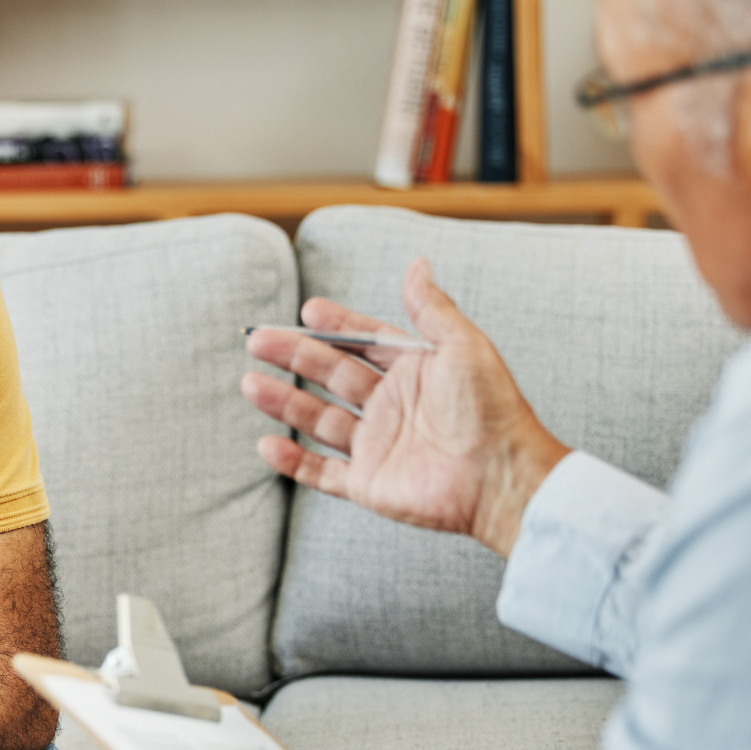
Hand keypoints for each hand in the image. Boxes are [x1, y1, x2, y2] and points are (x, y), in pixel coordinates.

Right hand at [242, 259, 569, 556]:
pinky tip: (267, 443)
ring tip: (251, 384)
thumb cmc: (490, 409)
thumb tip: (417, 264)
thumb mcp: (463, 345)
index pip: (365, 343)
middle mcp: (391, 408)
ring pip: (318, 420)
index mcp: (414, 372)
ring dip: (284, 402)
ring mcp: (377, 447)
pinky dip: (293, 462)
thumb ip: (431, 308)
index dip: (336, 327)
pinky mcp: (369, 485)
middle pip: (332, 376)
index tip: (308, 311)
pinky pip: (322, 473)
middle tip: (259, 340)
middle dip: (294, 357)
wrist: (499, 476)